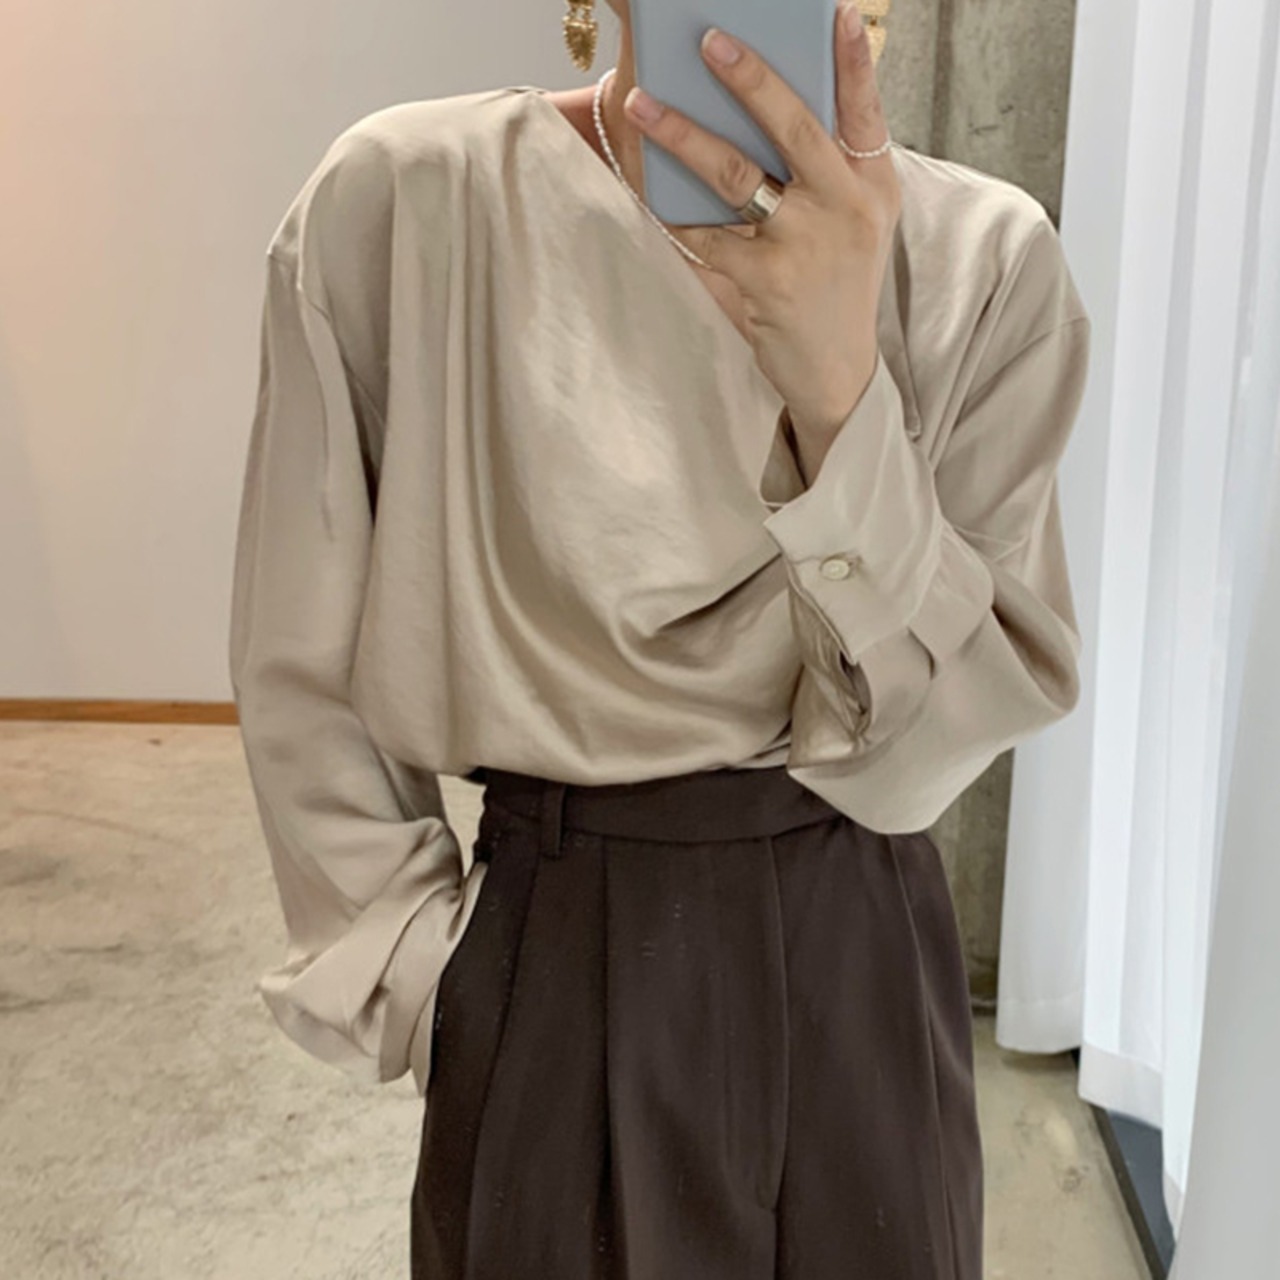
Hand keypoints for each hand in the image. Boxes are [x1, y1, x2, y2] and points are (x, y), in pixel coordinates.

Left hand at [623, 2, 900, 445]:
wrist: (836, 372)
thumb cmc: (839, 285)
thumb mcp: (858, 222)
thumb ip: (830, 169)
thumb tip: (769, 108)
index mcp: (872, 186)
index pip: (865, 111)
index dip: (852, 60)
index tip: (832, 12)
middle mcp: (844, 209)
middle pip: (794, 129)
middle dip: (750, 79)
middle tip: (709, 40)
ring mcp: (804, 247)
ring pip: (735, 177)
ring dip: (683, 136)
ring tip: (642, 105)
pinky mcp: (764, 283)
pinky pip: (704, 236)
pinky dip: (672, 213)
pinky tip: (646, 190)